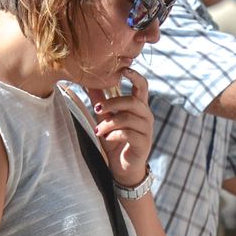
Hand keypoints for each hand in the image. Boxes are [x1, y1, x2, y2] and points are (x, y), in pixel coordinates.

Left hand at [86, 66, 152, 187]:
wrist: (123, 167)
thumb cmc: (115, 141)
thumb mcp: (106, 119)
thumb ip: (101, 101)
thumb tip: (89, 82)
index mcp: (139, 107)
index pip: (143, 86)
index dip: (135, 76)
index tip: (124, 68)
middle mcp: (146, 116)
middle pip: (132, 101)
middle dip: (112, 103)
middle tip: (96, 108)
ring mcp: (146, 130)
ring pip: (128, 118)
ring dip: (109, 123)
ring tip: (98, 130)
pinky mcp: (143, 143)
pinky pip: (128, 133)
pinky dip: (114, 135)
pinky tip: (106, 138)